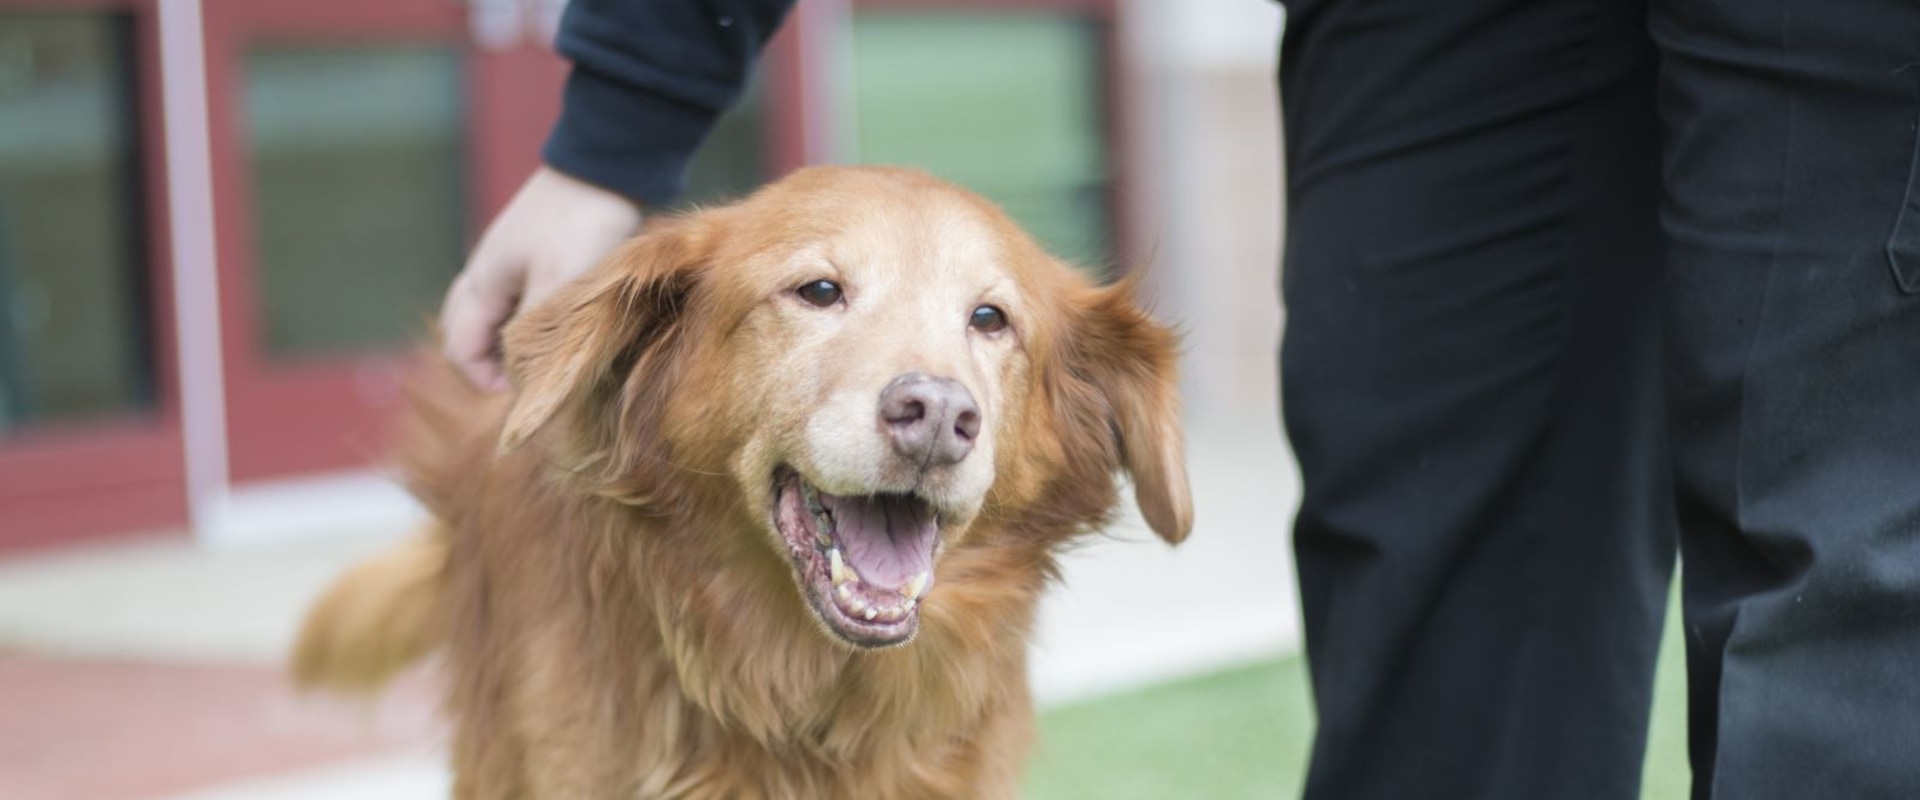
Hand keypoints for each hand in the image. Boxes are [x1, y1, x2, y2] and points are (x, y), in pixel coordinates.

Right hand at [440, 166, 643, 389]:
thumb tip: (522, 381)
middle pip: (469, 333)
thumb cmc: (582, 225)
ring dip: (514, 345)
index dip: (484, 381)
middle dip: (492, 365)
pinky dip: (532, 323)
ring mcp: (510, 261)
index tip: (525, 397)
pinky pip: (521, 301)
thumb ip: (533, 335)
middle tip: (531, 385)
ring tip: (549, 363)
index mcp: (481, 283)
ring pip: (496, 318)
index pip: (460, 349)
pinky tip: (564, 331)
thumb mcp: (558, 286)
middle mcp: (487, 273)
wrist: (607, 164)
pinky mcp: (538, 254)